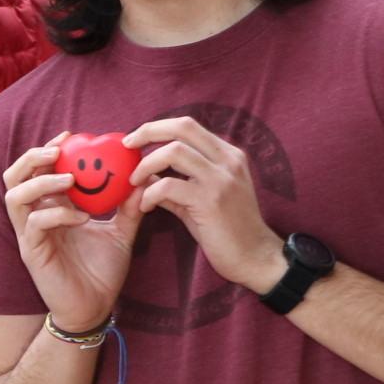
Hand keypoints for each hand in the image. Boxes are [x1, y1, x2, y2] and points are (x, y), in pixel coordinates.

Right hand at [0, 138, 137, 333]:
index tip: (70, 136)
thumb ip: (129, 206)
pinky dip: (57, 214)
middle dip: (33, 158)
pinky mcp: (32, 253)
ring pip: (15, 197)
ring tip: (69, 180)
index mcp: (50, 208)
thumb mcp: (121, 232)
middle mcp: (34, 218)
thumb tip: (147, 178)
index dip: (47, 149)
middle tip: (58, 151)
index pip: (36, 170)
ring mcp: (29, 235)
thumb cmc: (102, 271)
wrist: (96, 308)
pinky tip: (82, 217)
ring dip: (41, 182)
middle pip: (14, 177)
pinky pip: (35, 224)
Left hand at [124, 116, 281, 291]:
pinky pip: (168, 186)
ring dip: (145, 166)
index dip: (157, 128)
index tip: (135, 139)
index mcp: (227, 155)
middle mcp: (228, 161)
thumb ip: (177, 182)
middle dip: (148, 131)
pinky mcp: (211, 201)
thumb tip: (144, 174)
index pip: (188, 126)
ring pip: (173, 152)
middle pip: (182, 127)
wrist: (256, 257)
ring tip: (134, 183)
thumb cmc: (227, 229)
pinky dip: (149, 194)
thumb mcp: (203, 197)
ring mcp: (221, 179)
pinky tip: (145, 207)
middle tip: (127, 146)